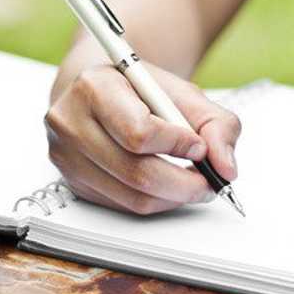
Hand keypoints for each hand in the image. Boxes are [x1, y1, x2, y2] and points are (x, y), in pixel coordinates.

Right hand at [45, 63, 240, 214]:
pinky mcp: (73, 182)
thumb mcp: (183, 93)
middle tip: (209, 180)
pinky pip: (123, 206)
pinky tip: (166, 185)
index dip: (177, 145)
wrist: (102, 92)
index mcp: (94, 87)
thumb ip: (216, 124)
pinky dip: (154, 201)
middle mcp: (71, 122)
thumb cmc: (140, 90)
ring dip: (173, 197)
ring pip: (132, 196)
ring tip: (193, 183)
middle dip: (185, 183)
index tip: (198, 146)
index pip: (139, 131)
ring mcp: (66, 156)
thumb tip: (226, 167)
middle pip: (137, 172)